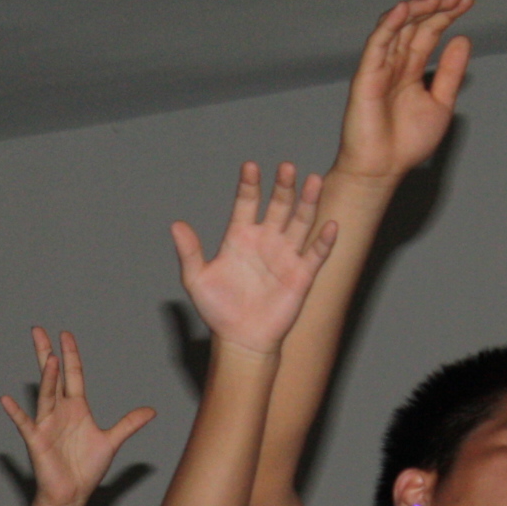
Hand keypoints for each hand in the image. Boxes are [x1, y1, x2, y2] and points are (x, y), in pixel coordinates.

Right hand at [0, 329, 155, 505]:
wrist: (72, 494)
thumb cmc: (86, 469)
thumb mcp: (111, 442)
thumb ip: (128, 424)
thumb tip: (151, 411)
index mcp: (76, 408)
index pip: (73, 374)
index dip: (71, 354)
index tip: (65, 335)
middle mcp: (59, 411)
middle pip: (53, 376)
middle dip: (47, 353)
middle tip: (39, 331)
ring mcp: (46, 424)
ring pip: (46, 394)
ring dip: (47, 377)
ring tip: (49, 358)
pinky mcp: (36, 440)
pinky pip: (24, 423)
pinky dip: (16, 412)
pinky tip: (7, 400)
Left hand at [173, 161, 335, 357]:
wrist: (241, 339)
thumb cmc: (218, 309)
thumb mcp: (197, 280)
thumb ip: (190, 252)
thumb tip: (176, 225)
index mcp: (240, 236)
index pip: (246, 202)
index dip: (249, 185)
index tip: (250, 166)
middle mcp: (266, 240)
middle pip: (278, 205)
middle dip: (283, 187)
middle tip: (286, 167)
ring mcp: (286, 255)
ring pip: (300, 222)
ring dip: (307, 202)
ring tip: (312, 181)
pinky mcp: (302, 274)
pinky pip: (316, 253)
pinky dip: (324, 240)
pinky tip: (330, 225)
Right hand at [336, 0, 473, 183]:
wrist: (382, 171)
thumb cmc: (405, 145)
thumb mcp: (441, 104)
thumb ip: (450, 73)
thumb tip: (461, 39)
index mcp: (410, 70)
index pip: (428, 31)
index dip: (447, 14)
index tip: (468, 2)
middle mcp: (394, 65)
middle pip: (414, 23)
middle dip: (435, 6)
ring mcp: (379, 69)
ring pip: (395, 27)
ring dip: (416, 8)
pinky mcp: (366, 77)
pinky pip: (376, 44)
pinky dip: (389, 24)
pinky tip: (404, 9)